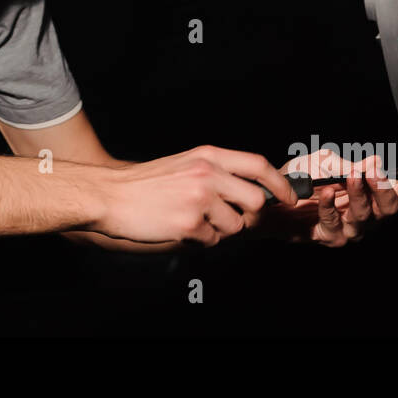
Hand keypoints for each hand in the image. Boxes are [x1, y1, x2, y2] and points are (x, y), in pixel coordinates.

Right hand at [92, 145, 297, 246]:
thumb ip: (217, 172)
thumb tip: (251, 192)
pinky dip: (199, 240)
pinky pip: (212, 241)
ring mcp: (199, 199)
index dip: (279, 183)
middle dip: (248, 216)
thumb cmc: (146, 183)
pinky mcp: (189, 224)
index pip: (258, 164)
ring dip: (219, 230)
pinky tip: (178, 227)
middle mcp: (207, 174)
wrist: (110, 195)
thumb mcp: (185, 164)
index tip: (288, 197)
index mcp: (208, 156)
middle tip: (230, 218)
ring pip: (235, 226)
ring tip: (192, 220)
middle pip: (255, 201)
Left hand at [259, 150, 397, 246]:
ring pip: (364, 218)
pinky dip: (330, 207)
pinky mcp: (328, 236)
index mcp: (368, 193)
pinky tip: (326, 192)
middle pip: (387, 210)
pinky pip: (334, 224)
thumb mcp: (324, 162)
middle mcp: (363, 213)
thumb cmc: (300, 177)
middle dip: (384, 190)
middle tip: (374, 172)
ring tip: (350, 178)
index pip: (397, 194)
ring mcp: (347, 228)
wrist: (269, 194)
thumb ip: (349, 165)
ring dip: (358, 196)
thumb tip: (374, 162)